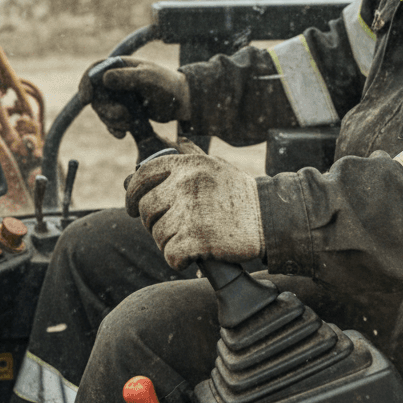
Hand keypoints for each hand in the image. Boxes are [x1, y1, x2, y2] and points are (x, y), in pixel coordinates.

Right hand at [78, 57, 189, 138]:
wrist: (182, 103)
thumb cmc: (167, 85)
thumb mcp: (148, 78)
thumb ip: (127, 77)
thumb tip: (103, 78)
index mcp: (120, 66)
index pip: (94, 71)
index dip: (85, 84)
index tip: (86, 99)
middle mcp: (117, 81)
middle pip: (96, 95)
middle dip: (106, 109)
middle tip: (123, 116)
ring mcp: (120, 97)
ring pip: (102, 111)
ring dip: (112, 120)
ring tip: (129, 124)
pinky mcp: (124, 111)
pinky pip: (111, 121)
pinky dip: (114, 128)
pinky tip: (122, 134)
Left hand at [125, 140, 263, 270]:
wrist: (271, 218)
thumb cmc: (241, 195)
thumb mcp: (216, 166)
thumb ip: (191, 157)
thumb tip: (174, 142)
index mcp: (188, 165)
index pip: (143, 176)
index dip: (131, 195)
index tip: (131, 208)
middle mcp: (187, 184)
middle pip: (147, 209)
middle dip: (154, 223)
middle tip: (171, 229)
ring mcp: (192, 211)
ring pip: (158, 234)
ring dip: (169, 243)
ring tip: (189, 241)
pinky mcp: (198, 238)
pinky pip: (171, 254)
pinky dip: (178, 260)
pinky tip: (191, 257)